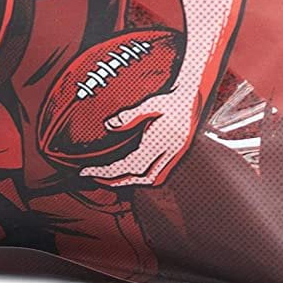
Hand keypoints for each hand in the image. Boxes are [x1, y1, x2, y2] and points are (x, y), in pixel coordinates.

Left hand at [80, 83, 198, 187]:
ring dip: (123, 181)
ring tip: (104, 177)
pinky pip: (152, 177)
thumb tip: (109, 125)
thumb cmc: (172, 101)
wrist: (193, 102)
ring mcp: (172, 160)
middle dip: (112, 180)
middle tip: (91, 175)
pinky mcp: (172, 160)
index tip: (88, 170)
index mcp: (161, 143)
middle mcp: (167, 156)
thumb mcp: (152, 103)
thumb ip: (130, 115)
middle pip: (136, 178)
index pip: (130, 165)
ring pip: (145, 180)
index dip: (108, 171)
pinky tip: (126, 174)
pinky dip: (136, 179)